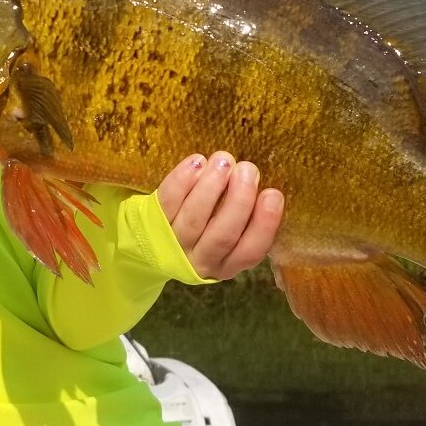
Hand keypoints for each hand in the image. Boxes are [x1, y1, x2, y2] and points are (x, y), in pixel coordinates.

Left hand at [155, 151, 283, 280]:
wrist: (153, 243)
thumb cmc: (204, 230)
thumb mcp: (227, 237)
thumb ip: (245, 219)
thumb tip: (261, 183)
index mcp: (228, 264)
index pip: (250, 251)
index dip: (264, 224)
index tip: (273, 194)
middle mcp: (201, 259)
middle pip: (222, 235)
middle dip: (239, 200)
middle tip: (248, 169)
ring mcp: (173, 244)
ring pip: (194, 218)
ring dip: (211, 186)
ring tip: (224, 160)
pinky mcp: (152, 223)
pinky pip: (168, 202)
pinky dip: (182, 180)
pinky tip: (198, 161)